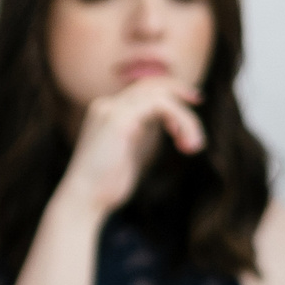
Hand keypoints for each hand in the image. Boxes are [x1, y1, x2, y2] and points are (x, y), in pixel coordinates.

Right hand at [57, 75, 204, 217]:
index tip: (191, 103)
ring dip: (185, 117)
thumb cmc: (107, 185)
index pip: (143, 88)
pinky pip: (161, 105)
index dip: (170, 90)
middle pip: (153, 84)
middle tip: (199, 101)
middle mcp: (107, 105)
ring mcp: (111, 109)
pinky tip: (183, 141)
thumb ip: (145, 133)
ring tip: (193, 145)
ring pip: (161, 95)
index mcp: (107, 111)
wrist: (84, 200)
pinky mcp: (119, 119)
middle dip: (180, 91)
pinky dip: (179, 120)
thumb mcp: (132, 151)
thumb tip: (169, 122)